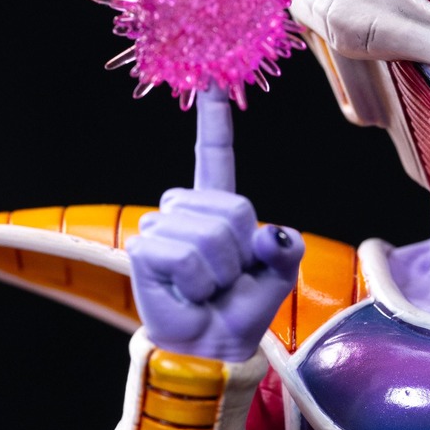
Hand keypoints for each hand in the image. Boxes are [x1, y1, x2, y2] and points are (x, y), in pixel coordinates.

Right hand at [124, 83, 301, 361]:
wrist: (214, 345)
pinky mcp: (144, 249)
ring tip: (207, 288)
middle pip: (231, 210)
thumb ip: (285, 248)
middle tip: (226, 279)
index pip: (214, 159)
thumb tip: (271, 235)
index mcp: (216, 210)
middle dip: (239, 252)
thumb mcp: (278, 275)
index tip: (212, 83)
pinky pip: (187, 255)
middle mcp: (184, 212)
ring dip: (220, 272)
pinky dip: (198, 282)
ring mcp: (160, 228)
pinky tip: (189, 292)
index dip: (214, 124)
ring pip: (209, 235)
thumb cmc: (241, 309)